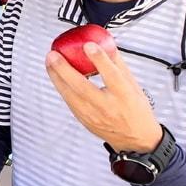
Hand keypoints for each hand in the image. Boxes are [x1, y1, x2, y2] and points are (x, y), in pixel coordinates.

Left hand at [45, 41, 161, 152]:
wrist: (135, 139)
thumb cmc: (136, 111)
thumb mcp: (134, 86)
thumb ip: (119, 65)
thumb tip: (108, 45)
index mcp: (124, 96)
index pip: (112, 75)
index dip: (100, 60)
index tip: (89, 46)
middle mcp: (107, 107)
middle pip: (82, 87)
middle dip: (64, 69)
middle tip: (54, 55)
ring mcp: (93, 115)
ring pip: (69, 95)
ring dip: (56, 77)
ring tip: (50, 61)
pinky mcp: (83, 120)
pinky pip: (69, 101)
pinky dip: (61, 87)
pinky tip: (56, 76)